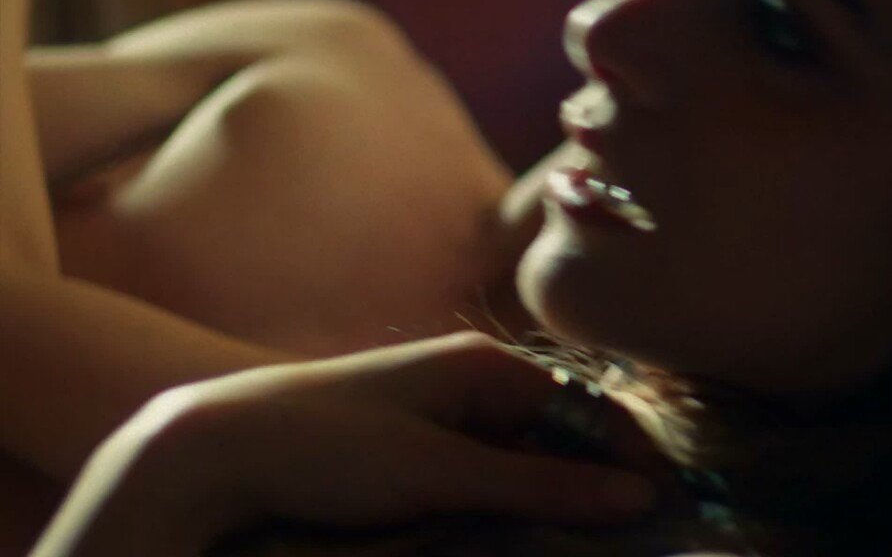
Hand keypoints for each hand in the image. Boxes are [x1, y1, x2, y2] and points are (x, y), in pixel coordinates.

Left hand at [31, 333, 666, 556]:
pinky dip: (506, 504)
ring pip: (523, 460)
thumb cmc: (330, 447)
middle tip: (625, 536)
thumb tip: (641, 495)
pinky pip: (484, 474)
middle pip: (560, 435)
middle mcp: (469, 380)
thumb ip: (543, 485)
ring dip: (548, 500)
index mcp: (485, 365)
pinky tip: (513, 535)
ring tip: (572, 540)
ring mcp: (440, 413)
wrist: (214, 449)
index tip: (664, 511)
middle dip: (591, 485)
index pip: (589, 410)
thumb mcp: (443, 474)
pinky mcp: (413, 448)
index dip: (629, 460)